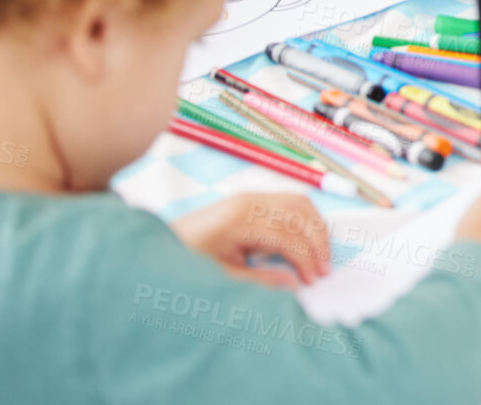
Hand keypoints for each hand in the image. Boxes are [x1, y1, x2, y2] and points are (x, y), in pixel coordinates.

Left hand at [172, 192, 332, 286]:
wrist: (155, 249)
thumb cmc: (186, 264)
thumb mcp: (221, 278)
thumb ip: (260, 281)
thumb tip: (295, 284)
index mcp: (240, 219)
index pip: (288, 235)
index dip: (305, 258)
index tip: (313, 280)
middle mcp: (249, 201)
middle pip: (300, 213)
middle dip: (318, 241)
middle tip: (325, 269)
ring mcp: (250, 196)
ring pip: (299, 202)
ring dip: (315, 227)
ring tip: (320, 255)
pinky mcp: (249, 199)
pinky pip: (288, 201)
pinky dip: (304, 218)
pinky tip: (306, 239)